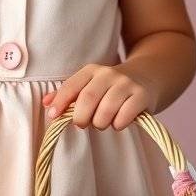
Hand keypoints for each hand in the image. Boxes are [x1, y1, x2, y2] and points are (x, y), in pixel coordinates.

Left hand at [41, 63, 157, 132]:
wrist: (150, 75)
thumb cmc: (113, 87)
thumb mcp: (91, 85)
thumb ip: (69, 94)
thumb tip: (45, 104)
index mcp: (92, 70)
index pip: (71, 86)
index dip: (60, 102)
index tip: (53, 117)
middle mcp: (109, 74)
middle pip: (87, 100)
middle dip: (81, 118)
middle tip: (83, 124)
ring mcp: (127, 84)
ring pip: (106, 111)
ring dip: (100, 124)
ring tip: (102, 123)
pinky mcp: (142, 95)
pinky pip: (124, 116)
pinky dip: (118, 124)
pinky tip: (119, 122)